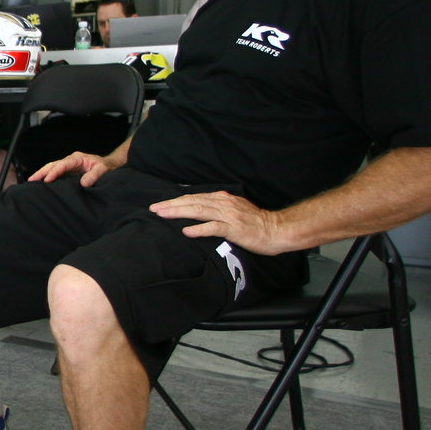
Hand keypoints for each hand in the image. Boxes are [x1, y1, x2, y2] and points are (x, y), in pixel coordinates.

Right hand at [29, 151, 117, 187]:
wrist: (110, 165)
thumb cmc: (106, 166)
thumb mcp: (103, 170)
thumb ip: (94, 176)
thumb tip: (84, 183)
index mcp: (77, 158)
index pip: (62, 164)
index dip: (54, 172)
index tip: (47, 180)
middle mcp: (71, 160)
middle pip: (53, 165)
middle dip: (42, 172)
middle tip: (31, 180)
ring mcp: (69, 166)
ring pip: (52, 168)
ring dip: (42, 174)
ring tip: (32, 182)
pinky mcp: (68, 172)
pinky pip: (56, 173)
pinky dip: (47, 177)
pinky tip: (41, 183)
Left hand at [147, 190, 290, 254]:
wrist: (276, 230)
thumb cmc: (255, 223)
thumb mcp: (233, 211)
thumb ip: (216, 209)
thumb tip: (196, 211)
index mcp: (222, 199)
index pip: (194, 198)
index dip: (175, 201)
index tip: (159, 205)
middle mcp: (224, 203)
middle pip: (192, 202)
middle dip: (171, 205)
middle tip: (154, 209)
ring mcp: (229, 215)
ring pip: (199, 211)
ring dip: (179, 212)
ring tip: (163, 215)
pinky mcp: (235, 228)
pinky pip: (214, 227)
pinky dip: (199, 229)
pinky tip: (186, 231)